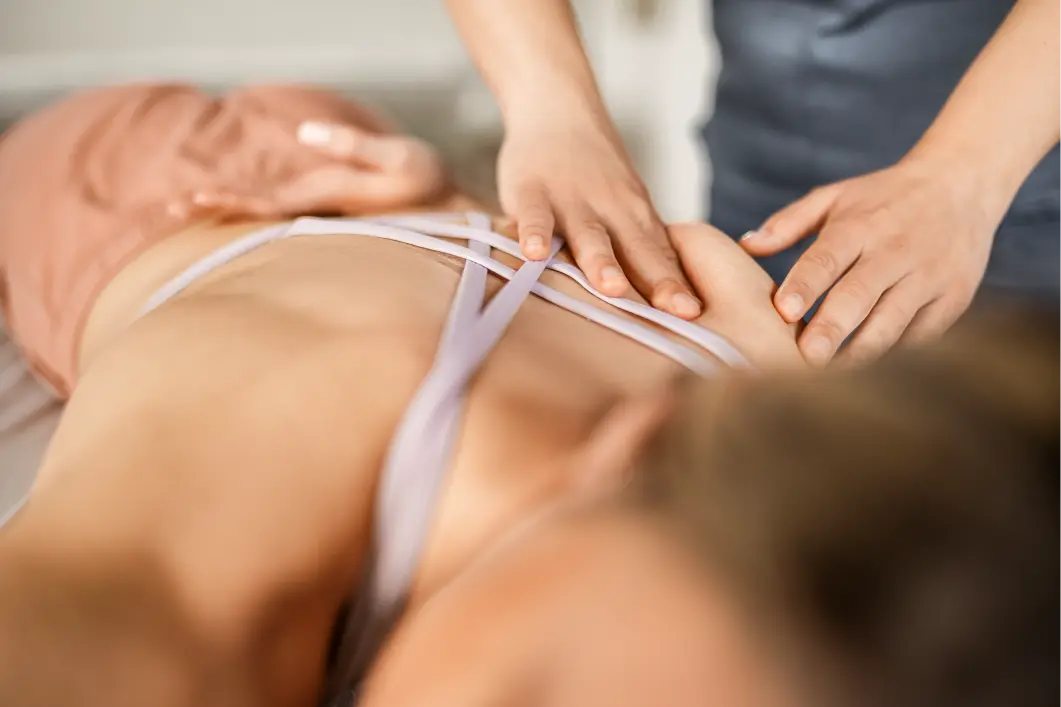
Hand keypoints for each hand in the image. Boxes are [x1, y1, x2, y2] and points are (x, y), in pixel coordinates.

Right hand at [496, 117, 701, 318]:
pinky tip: (533, 256)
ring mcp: (571, 200)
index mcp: (637, 219)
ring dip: (601, 262)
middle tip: (676, 313)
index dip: (677, 287)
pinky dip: (532, 233)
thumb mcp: (627, 207)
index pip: (661, 258)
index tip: (694, 316)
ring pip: (589, 235)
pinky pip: (533, 215)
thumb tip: (668, 307)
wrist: (558, 109)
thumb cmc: (596, 173)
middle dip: (657, 282)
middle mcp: (611, 210)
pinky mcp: (531, 190)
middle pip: (637, 251)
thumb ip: (641, 250)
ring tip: (611, 289)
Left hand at [740, 159, 1001, 363]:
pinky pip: (923, 336)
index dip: (806, 284)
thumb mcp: (835, 197)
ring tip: (831, 379)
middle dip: (832, 329)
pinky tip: (868, 375)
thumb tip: (744, 245)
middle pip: (861, 295)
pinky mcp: (954, 299)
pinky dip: (896, 356)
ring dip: (862, 352)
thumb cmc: (882, 199)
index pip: (828, 256)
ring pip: (893, 322)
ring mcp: (930, 276)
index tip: (783, 311)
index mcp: (861, 225)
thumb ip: (789, 223)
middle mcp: (897, 250)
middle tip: (805, 360)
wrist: (963, 185)